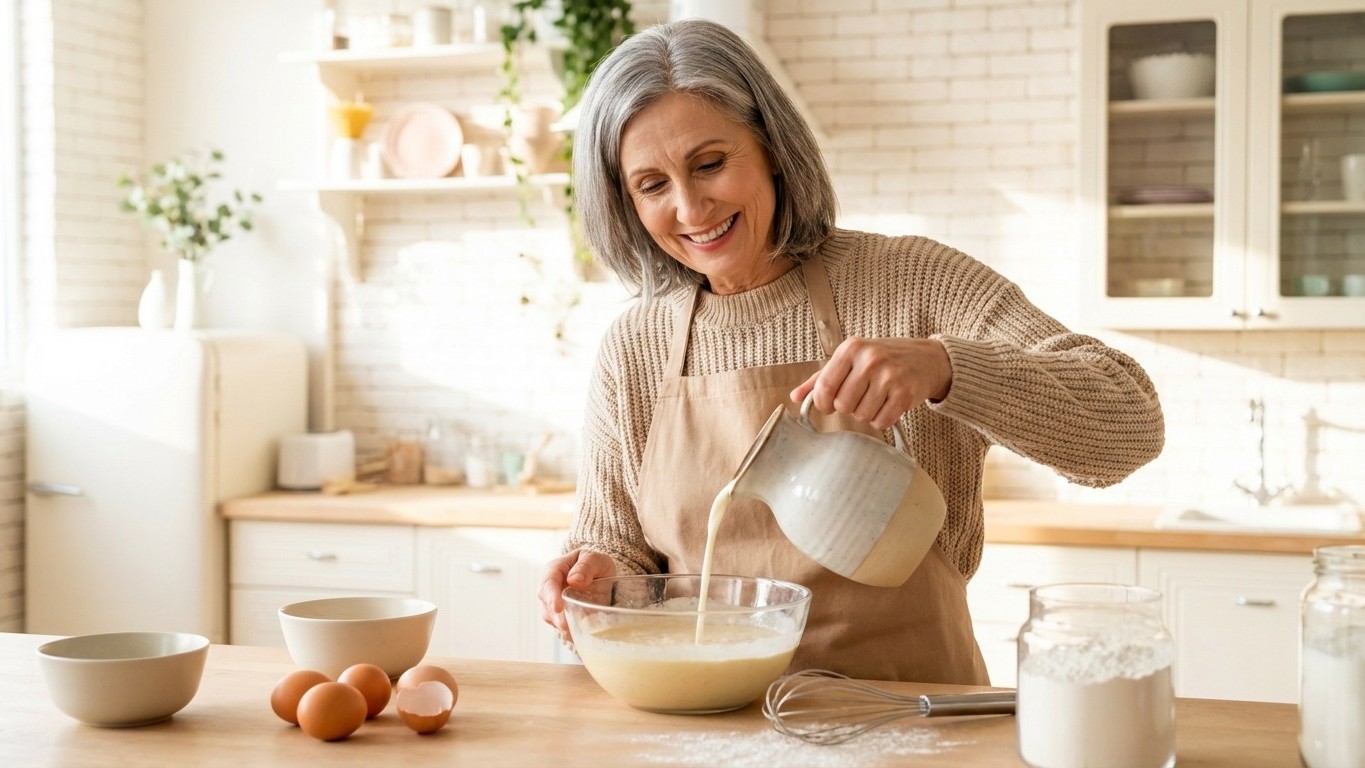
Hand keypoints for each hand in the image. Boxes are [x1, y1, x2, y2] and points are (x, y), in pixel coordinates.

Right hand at [538, 549, 615, 639]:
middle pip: (546, 604)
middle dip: (555, 617)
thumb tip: (574, 580)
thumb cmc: (596, 564)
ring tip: (574, 633)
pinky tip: (578, 636)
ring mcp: (554, 603)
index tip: (557, 607)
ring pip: (551, 618)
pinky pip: (560, 627)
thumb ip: (585, 566)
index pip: (548, 583)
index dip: (551, 596)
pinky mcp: (561, 616)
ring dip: (561, 627)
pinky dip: (568, 633)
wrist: (601, 576)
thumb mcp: (595, 559)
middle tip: (566, 627)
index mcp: (555, 569)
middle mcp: (550, 588)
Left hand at [790, 337, 951, 429]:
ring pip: (862, 415)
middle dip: (848, 407)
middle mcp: (870, 359)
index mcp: (851, 348)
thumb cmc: (884, 359)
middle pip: (843, 405)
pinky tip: (889, 405)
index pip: (825, 386)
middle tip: (860, 397)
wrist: (927, 358)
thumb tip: (794, 397)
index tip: (828, 405)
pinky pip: (882, 421)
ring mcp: (890, 376)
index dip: (823, 402)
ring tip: (876, 398)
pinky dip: (883, 419)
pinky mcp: (905, 393)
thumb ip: (821, 378)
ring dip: (867, 413)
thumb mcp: (851, 360)